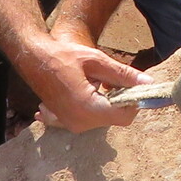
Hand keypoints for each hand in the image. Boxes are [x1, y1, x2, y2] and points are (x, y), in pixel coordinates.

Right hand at [19, 31, 147, 131]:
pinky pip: (88, 118)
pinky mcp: (65, 121)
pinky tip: (88, 88)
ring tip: (95, 80)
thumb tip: (148, 82)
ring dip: (107, 101)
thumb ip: (123, 75)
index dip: (134, 101)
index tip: (134, 85)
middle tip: (112, 78)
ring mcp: (71, 124)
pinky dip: (94, 105)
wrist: (33, 58)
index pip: (125, 116)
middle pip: (114, 118)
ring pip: (103, 117)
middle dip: (120, 99)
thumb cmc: (62, 56)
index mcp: (88, 108)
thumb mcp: (97, 61)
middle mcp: (79, 122)